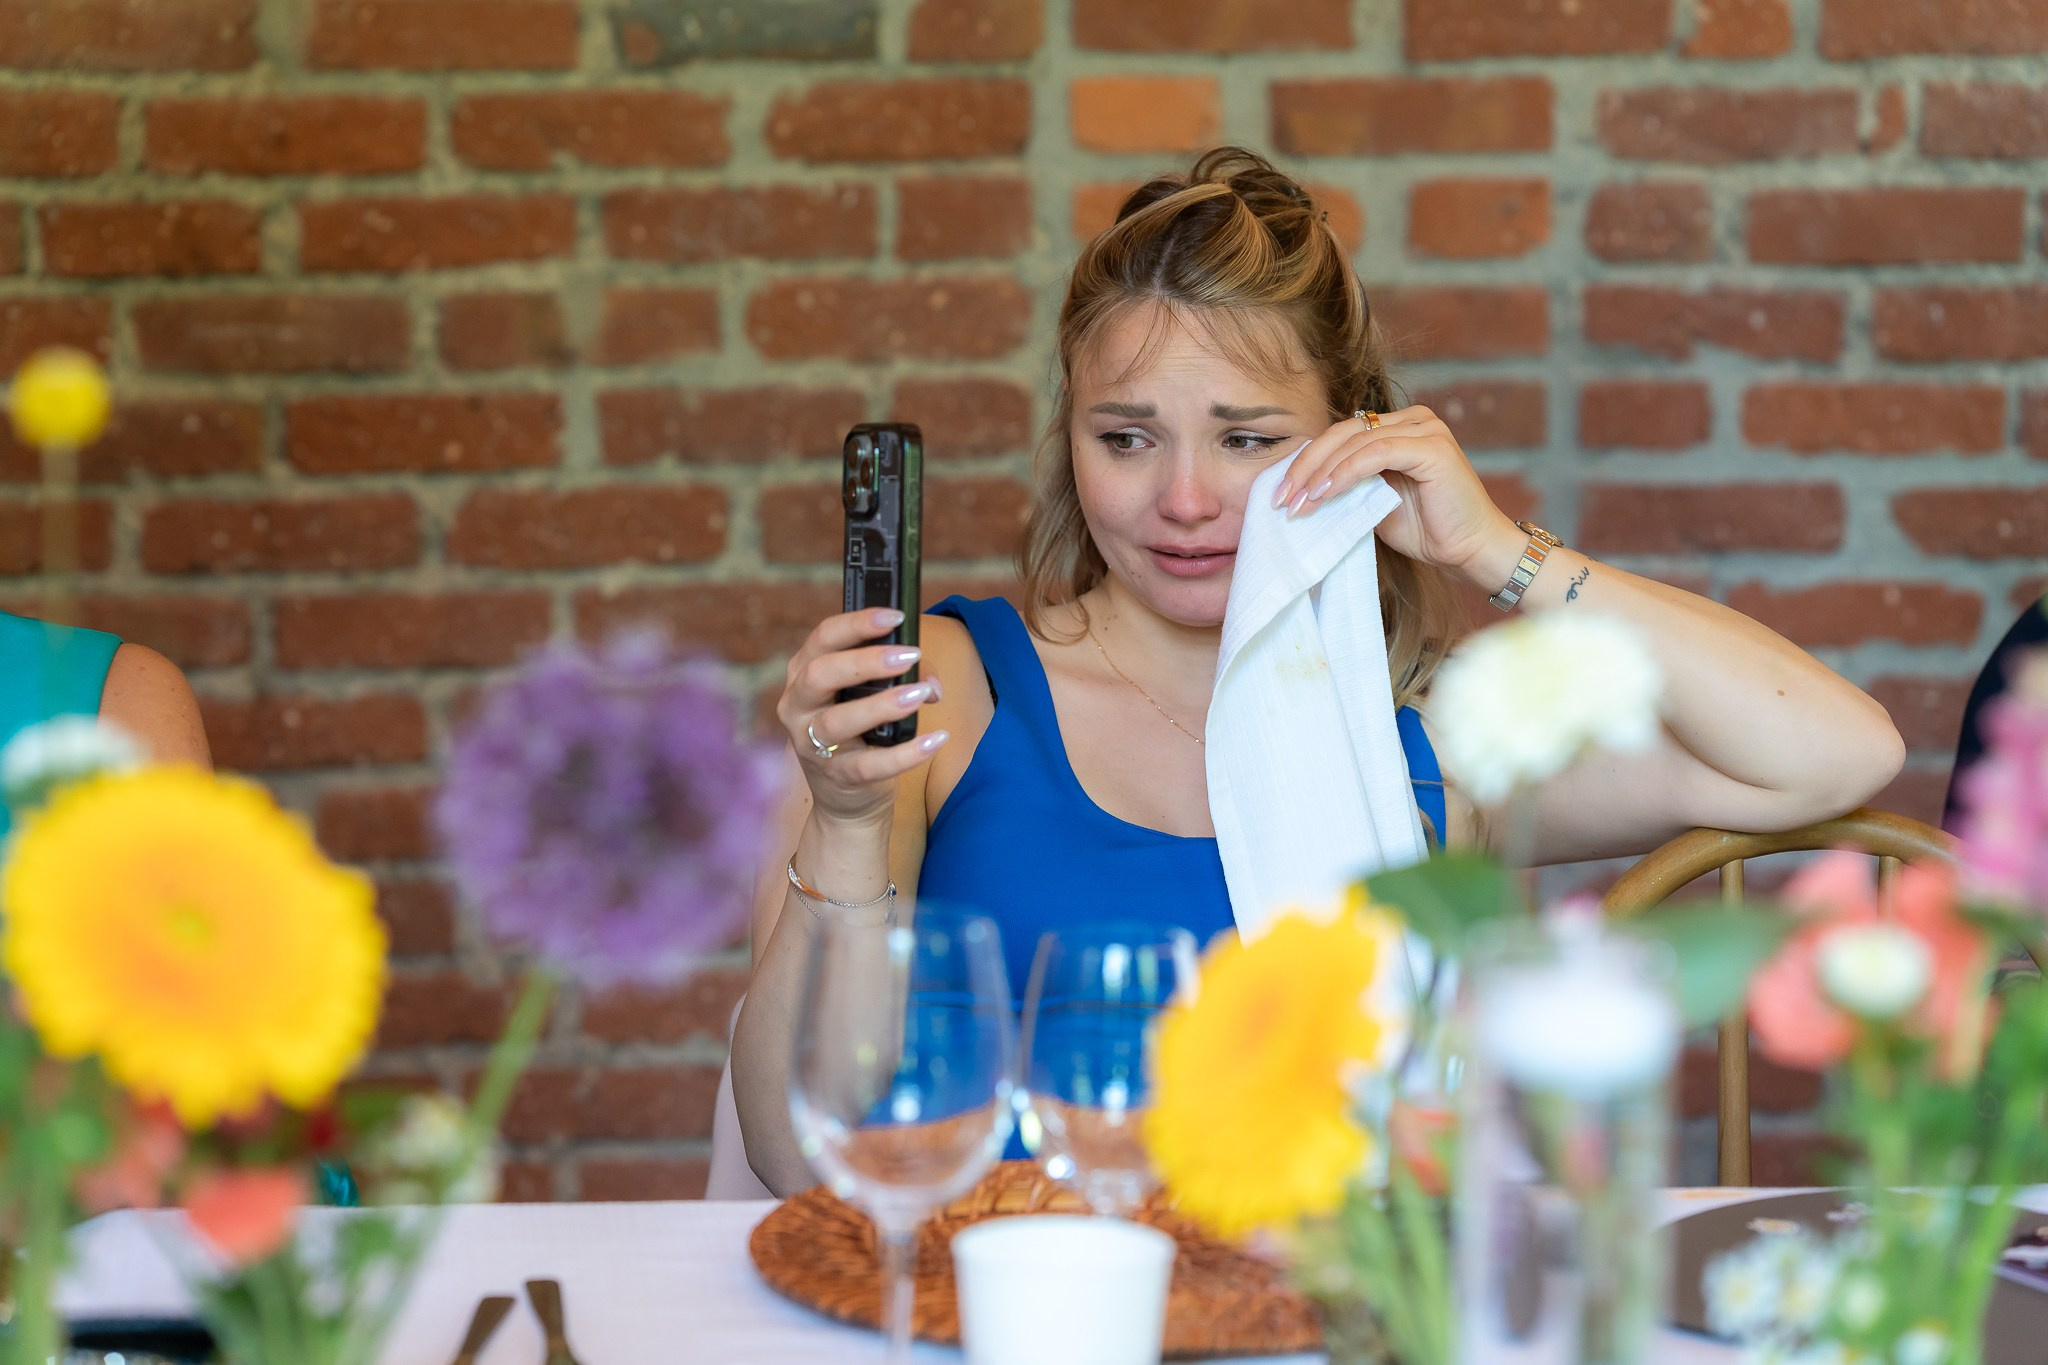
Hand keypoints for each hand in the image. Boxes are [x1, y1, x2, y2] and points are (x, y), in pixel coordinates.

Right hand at [777, 607, 947, 826]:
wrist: (846, 797)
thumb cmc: (860, 732)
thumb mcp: (867, 694)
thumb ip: (895, 676)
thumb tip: (929, 678)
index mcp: (804, 672)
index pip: (823, 637)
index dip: (858, 623)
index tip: (896, 616)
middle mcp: (798, 705)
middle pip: (821, 673)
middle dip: (867, 660)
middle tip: (910, 654)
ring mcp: (811, 743)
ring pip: (838, 720)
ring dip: (883, 704)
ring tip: (922, 693)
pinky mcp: (836, 776)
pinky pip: (869, 765)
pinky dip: (906, 753)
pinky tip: (935, 740)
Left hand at [1268, 406, 1521, 585]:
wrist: (1470, 550)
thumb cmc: (1427, 530)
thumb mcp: (1373, 503)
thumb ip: (1346, 485)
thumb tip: (1301, 488)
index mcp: (1397, 427)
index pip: (1340, 435)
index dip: (1306, 462)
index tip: (1280, 494)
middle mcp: (1412, 420)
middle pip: (1342, 432)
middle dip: (1305, 466)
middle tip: (1281, 498)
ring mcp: (1424, 428)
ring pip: (1355, 441)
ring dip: (1321, 473)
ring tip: (1300, 502)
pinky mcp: (1432, 446)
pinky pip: (1377, 452)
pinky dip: (1346, 473)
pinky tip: (1325, 493)